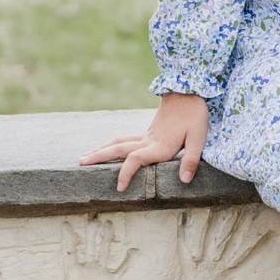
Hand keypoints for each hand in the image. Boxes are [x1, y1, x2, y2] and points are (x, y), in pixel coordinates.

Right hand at [80, 93, 209, 192]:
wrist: (188, 91)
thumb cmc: (195, 115)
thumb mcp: (199, 138)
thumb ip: (191, 160)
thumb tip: (184, 180)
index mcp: (159, 146)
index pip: (136, 159)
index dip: (126, 172)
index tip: (118, 187)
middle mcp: (148, 141)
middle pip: (119, 149)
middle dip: (99, 157)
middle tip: (80, 164)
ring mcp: (146, 136)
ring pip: (119, 142)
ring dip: (102, 150)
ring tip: (85, 157)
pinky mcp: (148, 132)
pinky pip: (125, 139)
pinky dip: (112, 145)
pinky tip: (106, 148)